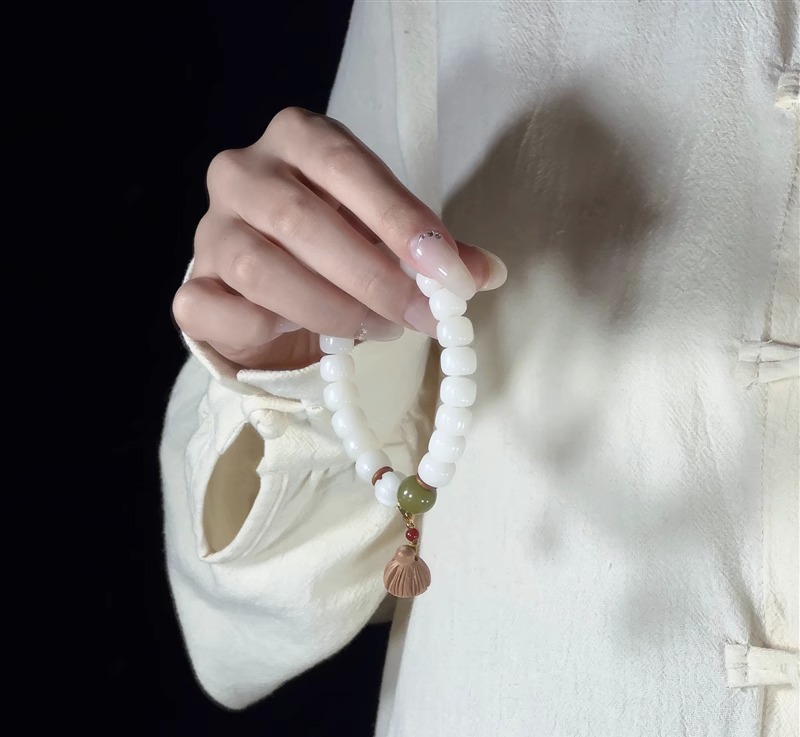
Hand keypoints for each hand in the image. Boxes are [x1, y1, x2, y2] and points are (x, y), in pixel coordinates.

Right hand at [173, 107, 506, 370]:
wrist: (267, 287)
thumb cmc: (334, 247)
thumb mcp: (385, 235)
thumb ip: (431, 251)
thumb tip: (484, 273)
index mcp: (297, 139)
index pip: (344, 164)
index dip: (398, 218)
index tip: (445, 270)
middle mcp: (242, 173)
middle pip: (300, 219)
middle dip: (372, 277)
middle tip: (420, 316)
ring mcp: (209, 230)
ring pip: (262, 269)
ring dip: (331, 308)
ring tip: (378, 329)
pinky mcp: (192, 288)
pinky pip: (228, 312)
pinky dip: (276, 331)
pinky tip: (308, 338)